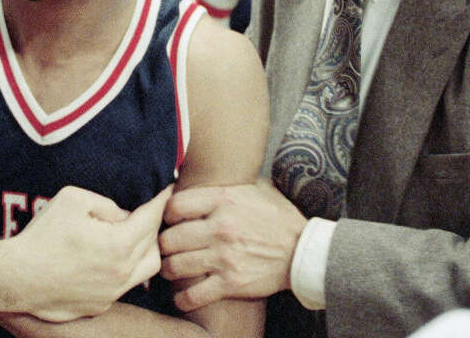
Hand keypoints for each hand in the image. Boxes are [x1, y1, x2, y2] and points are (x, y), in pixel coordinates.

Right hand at [9, 185, 171, 321]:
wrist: (16, 277)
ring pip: (147, 269)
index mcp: (120, 244)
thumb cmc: (42, 235)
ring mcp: (112, 293)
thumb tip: (122, 215)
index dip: (162, 200)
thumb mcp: (73, 199)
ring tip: (135, 235)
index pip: (152, 217)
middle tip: (150, 209)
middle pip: (155, 244)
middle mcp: (122, 272)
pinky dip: (126, 268)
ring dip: (146, 250)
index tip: (169, 189)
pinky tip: (111, 257)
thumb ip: (106, 203)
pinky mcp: (100, 305)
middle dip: (155, 223)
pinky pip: (124, 284)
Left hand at [159, 181, 305, 309]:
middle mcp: (221, 227)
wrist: (304, 251)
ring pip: (175, 267)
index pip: (175, 206)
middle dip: (164, 245)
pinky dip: (183, 298)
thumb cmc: (279, 217)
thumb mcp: (256, 188)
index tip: (171, 220)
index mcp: (224, 200)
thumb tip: (205, 171)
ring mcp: (225, 256)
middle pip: (170, 238)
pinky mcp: (232, 282)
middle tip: (167, 247)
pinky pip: (194, 294)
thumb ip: (228, 183)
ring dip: (169, 270)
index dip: (168, 214)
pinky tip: (182, 295)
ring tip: (172, 269)